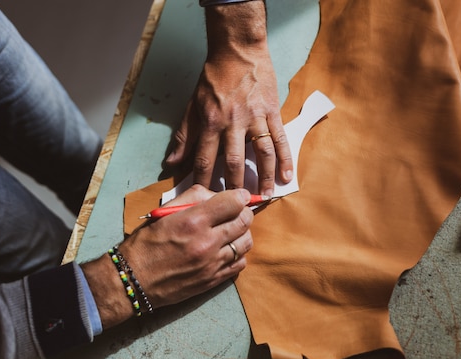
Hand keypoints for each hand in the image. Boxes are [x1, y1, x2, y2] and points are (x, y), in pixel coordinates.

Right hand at [82, 185, 253, 327]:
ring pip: (246, 242)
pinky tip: (226, 250)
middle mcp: (207, 242)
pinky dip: (238, 254)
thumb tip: (217, 195)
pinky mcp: (213, 280)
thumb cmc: (146, 243)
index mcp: (193, 221)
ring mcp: (212, 263)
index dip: (240, 196)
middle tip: (235, 212)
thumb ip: (192, 199)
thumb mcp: (164, 212)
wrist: (134, 280)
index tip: (239, 196)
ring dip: (242, 233)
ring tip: (231, 231)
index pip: (233, 202)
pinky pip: (240, 263)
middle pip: (245, 221)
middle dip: (243, 212)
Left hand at [165, 1, 292, 196]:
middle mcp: (233, 122)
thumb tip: (172, 162)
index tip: (205, 198)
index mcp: (211, 122)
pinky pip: (279, 138)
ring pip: (261, 153)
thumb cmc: (214, 78)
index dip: (204, 181)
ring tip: (265, 195)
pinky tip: (287, 175)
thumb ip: (184, 135)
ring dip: (264, 176)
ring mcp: (255, 118)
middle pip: (234, 161)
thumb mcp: (193, 105)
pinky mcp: (271, 112)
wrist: (237, 51)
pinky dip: (285, 158)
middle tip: (236, 204)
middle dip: (234, 185)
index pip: (205, 159)